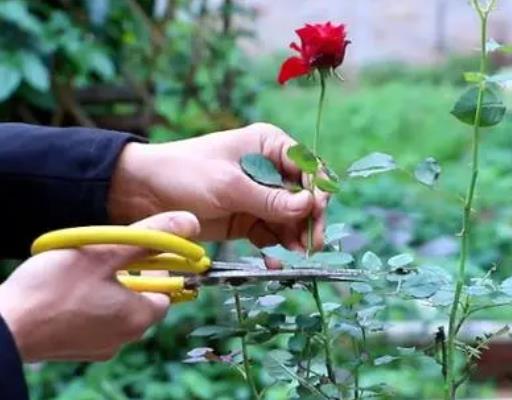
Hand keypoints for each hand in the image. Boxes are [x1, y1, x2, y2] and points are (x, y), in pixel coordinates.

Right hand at [0, 211, 199, 361]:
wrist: (6, 324)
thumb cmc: (53, 288)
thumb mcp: (107, 251)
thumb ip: (150, 236)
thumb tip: (190, 222)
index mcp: (138, 317)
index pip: (167, 291)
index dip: (159, 268)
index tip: (143, 252)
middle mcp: (124, 338)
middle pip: (143, 300)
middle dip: (132, 275)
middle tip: (111, 257)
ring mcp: (99, 346)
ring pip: (118, 310)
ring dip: (110, 288)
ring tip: (87, 271)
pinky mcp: (76, 348)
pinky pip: (95, 322)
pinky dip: (91, 304)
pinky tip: (71, 290)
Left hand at [109, 123, 327, 254]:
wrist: (141, 194)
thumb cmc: (184, 174)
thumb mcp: (229, 185)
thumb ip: (269, 199)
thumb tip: (309, 206)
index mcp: (268, 145)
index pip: (306, 166)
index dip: (317, 190)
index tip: (316, 214)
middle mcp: (268, 169)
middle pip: (303, 196)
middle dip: (308, 220)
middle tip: (311, 246)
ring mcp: (258, 196)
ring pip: (290, 219)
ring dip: (294, 238)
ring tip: (295, 258)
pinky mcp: (246, 219)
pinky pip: (270, 233)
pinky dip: (275, 248)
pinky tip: (276, 263)